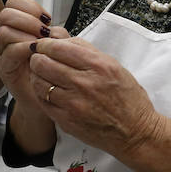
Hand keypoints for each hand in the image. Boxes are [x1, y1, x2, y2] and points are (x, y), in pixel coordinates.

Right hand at [0, 0, 69, 112]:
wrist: (47, 98)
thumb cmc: (51, 72)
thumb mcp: (57, 47)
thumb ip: (56, 35)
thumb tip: (54, 28)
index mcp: (19, 28)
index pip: (14, 4)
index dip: (30, 6)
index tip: (46, 19)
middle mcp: (8, 38)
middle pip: (5, 14)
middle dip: (27, 19)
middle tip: (41, 31)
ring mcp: (4, 53)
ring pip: (4, 31)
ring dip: (25, 34)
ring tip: (39, 44)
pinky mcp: (4, 68)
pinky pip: (9, 52)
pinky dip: (24, 49)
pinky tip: (35, 53)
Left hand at [28, 36, 161, 157]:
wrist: (134, 132)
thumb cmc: (127, 98)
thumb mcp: (114, 66)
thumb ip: (87, 51)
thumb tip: (62, 40)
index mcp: (99, 66)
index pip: (59, 48)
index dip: (45, 44)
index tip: (43, 45)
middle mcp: (85, 83)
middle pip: (43, 63)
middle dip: (37, 58)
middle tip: (38, 59)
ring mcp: (74, 103)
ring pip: (38, 82)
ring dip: (36, 76)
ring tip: (41, 75)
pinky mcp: (66, 120)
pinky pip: (42, 101)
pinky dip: (41, 93)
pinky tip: (46, 90)